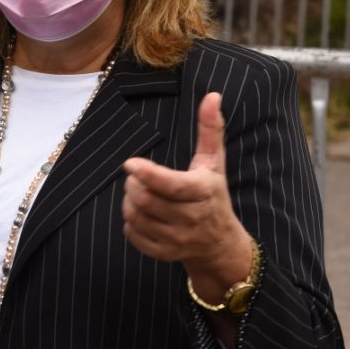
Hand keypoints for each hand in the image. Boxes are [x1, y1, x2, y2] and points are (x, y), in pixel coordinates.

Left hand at [121, 92, 251, 294]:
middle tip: (136, 175)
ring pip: (138, 217)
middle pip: (148, 200)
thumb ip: (210, 128)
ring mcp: (178, 239)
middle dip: (134, 184)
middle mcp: (192, 219)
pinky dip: (129, 222)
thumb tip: (212, 95)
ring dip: (129, 201)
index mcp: (203, 192)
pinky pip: (135, 236)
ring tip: (136, 191)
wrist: (220, 243)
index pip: (171, 185)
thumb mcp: (214, 161)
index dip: (148, 174)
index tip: (130, 163)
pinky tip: (138, 212)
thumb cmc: (214, 194)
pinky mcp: (165, 253)